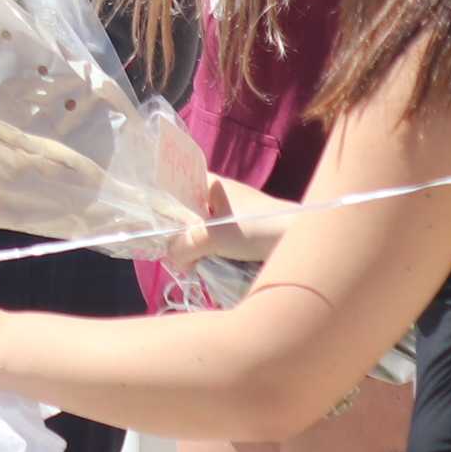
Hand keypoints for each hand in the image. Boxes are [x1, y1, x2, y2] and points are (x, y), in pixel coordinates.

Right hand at [165, 167, 291, 270]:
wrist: (296, 240)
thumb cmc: (254, 227)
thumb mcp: (211, 236)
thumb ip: (183, 246)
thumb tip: (173, 259)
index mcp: (210, 183)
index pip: (175, 186)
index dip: (162, 205)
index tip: (154, 227)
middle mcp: (218, 196)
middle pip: (186, 214)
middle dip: (179, 236)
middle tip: (177, 255)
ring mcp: (231, 215)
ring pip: (201, 232)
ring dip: (196, 250)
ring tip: (194, 266)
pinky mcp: (242, 233)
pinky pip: (216, 243)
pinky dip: (211, 255)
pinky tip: (209, 268)